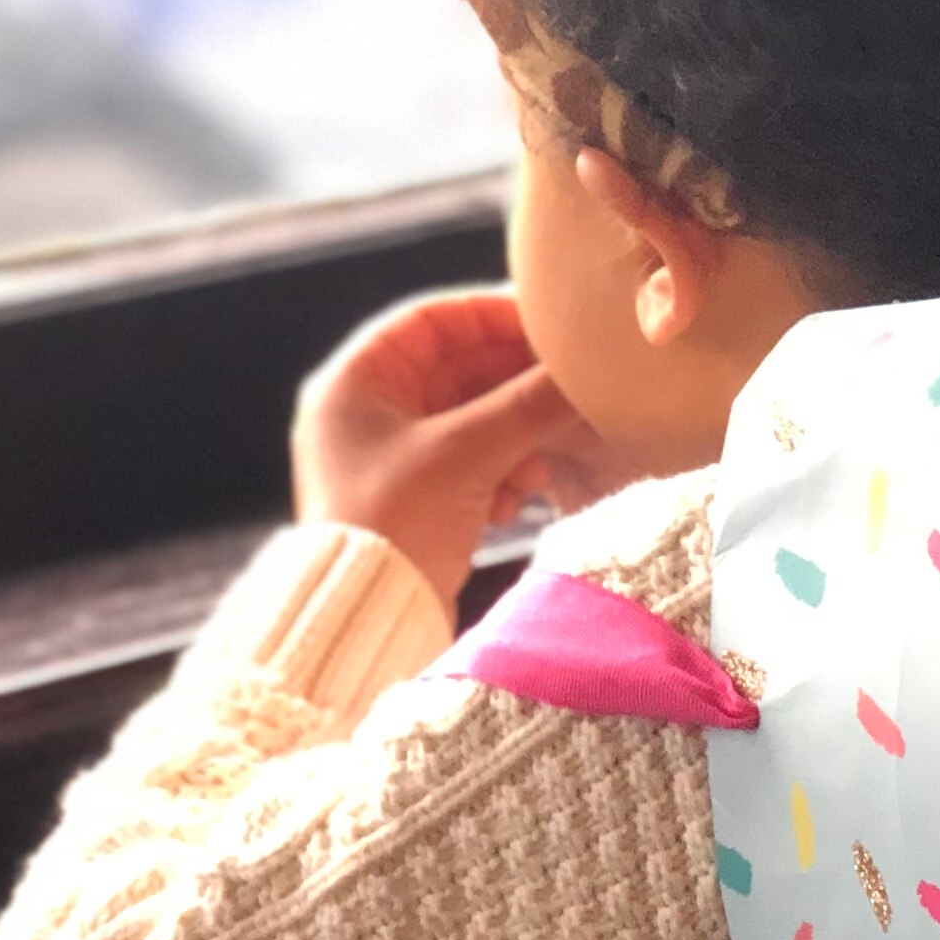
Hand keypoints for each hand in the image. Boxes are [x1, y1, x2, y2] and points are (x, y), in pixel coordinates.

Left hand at [289, 291, 639, 611]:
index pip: (430, 321)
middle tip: (568, 392)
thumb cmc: (392, 526)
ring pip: (470, 421)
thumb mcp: (464, 455)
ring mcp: (389, 458)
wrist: (364, 622)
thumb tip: (586, 375)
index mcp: (354, 382)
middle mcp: (365, 413)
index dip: (491, 317)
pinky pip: (468, 464)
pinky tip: (510, 504)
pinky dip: (497, 474)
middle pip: (457, 373)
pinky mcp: (413, 500)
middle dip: (513, 389)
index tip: (548, 328)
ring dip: (512, 437)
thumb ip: (527, 406)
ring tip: (535, 466)